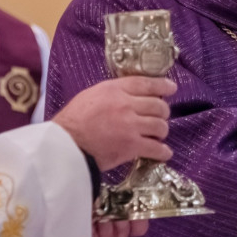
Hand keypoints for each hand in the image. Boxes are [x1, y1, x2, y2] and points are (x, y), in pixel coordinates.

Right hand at [52, 76, 174, 170]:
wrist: (65, 145)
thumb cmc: (72, 121)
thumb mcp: (91, 95)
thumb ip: (111, 93)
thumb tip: (128, 97)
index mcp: (114, 89)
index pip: (145, 83)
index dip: (162, 85)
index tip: (171, 88)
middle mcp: (126, 104)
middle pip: (158, 105)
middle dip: (163, 112)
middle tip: (160, 117)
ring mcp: (131, 125)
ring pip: (160, 126)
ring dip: (162, 131)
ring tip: (158, 135)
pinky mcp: (132, 146)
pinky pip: (156, 148)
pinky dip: (163, 151)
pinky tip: (164, 153)